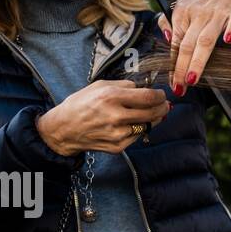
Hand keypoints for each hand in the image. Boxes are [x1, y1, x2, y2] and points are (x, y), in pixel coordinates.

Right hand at [36, 80, 169, 155]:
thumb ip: (123, 85)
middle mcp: (116, 116)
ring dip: (154, 119)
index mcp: (111, 97)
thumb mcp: (99, 86)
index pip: (147, 97)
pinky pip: (137, 136)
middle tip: (165, 105)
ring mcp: (118, 133)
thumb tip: (143, 87)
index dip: (159, 95)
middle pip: (152, 112)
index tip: (162, 94)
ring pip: (147, 125)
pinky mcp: (118, 146)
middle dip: (163, 107)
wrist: (65, 129)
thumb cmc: (81, 104)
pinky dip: (139, 129)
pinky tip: (135, 123)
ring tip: (155, 113)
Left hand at [161, 0, 230, 96]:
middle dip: (182, 67)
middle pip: (188, 43)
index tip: (173, 82)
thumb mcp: (184, 6)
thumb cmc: (207, 2)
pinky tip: (229, 40)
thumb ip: (171, 21)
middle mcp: (199, 12)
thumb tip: (168, 39)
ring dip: (198, 59)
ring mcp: (218, 12)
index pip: (176, 42)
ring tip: (192, 78)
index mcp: (183, 12)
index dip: (174, 64)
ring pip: (206, 38)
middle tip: (180, 86)